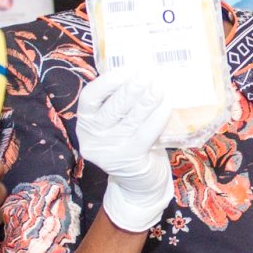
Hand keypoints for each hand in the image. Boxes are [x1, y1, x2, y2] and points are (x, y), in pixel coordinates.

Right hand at [76, 68, 173, 231]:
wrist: (138, 184)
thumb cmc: (129, 142)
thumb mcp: (117, 124)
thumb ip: (120, 102)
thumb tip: (141, 71)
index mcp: (86, 123)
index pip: (90, 98)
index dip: (107, 82)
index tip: (126, 69)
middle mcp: (93, 137)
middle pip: (112, 108)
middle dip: (131, 89)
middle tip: (147, 74)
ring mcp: (110, 151)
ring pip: (130, 120)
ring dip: (146, 101)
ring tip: (159, 86)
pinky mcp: (129, 160)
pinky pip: (145, 134)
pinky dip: (156, 118)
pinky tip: (166, 106)